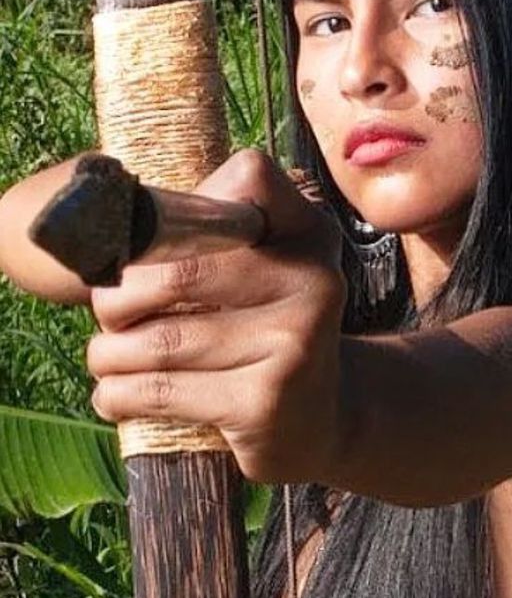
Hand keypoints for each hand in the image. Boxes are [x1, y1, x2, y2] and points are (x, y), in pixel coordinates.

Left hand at [86, 150, 346, 483]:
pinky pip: (161, 391)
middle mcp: (313, 282)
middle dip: (118, 297)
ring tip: (105, 358)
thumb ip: (211, 236)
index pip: (249, 177)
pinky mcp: (264, 404)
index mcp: (310, 234)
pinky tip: (115, 395)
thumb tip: (109, 233)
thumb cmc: (263, 333)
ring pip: (161, 339)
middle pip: (179, 268)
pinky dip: (119, 394)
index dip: (181, 208)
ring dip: (109, 353)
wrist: (321, 420)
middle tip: (109, 315)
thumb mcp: (263, 272)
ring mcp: (293, 344)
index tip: (149, 249)